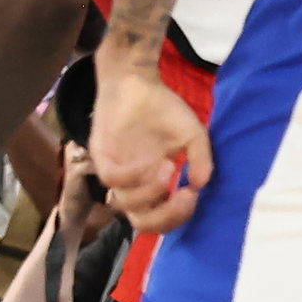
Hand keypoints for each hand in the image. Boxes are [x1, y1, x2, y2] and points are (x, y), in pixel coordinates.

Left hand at [90, 58, 213, 232]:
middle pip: (141, 222)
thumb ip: (200, 159)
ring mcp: (116, 170)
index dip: (178, 216)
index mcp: (154, 184)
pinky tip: (151, 162)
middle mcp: (133, 183)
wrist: (135, 80)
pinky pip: (112, 180)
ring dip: (150, 195)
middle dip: (165, 217)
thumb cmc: (162, 108)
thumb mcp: (192, 135)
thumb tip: (201, 185)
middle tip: (183, 198)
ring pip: (125, 205)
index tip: (194, 196)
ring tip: (168, 167)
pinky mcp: (100, 156)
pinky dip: (133, 178)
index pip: (161, 219)